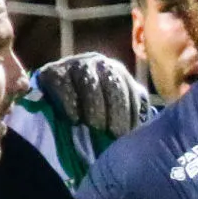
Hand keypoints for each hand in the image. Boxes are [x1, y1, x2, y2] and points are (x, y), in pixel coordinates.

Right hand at [35, 52, 153, 137]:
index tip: (128, 134)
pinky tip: (74, 120)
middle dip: (116, 110)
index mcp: (117, 73)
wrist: (51, 102)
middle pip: (112, 83)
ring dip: (95, 107)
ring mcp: (74, 64)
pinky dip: (70, 103)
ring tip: (95, 127)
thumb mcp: (113, 111)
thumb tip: (146, 131)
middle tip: (113, 133)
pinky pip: (63, 85)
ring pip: (89, 83)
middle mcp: (98, 64)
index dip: (131, 113)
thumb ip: (129, 115)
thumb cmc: (89, 113)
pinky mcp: (52, 72)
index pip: (129, 90)